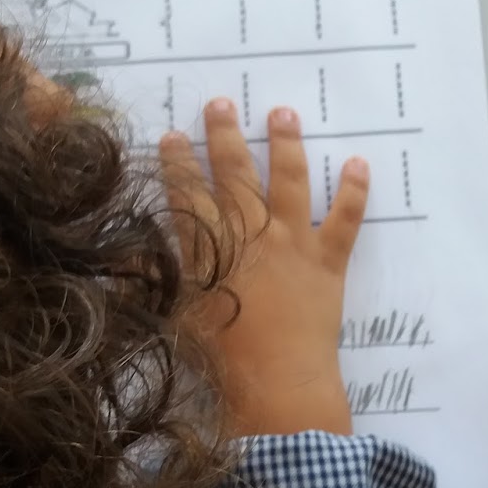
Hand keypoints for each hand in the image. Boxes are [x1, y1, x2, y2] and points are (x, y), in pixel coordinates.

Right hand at [160, 99, 369, 437]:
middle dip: (225, 136)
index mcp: (210, 249)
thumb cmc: (222, 360)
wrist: (277, 384)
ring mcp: (292, 244)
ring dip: (285, 144)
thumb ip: (158, 278)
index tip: (174, 136)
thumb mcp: (179, 316)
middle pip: (235, 176)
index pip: (189, 196)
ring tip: (283, 112)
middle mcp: (251, 235)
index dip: (179, 164)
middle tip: (221, 103)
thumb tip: (127, 253)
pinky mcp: (328, 262)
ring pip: (289, 182)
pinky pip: (345, 221)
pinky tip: (360, 163)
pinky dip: (354, 192)